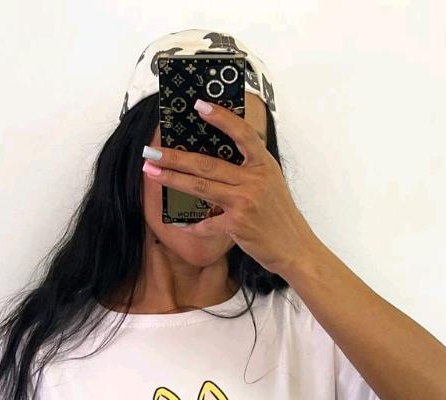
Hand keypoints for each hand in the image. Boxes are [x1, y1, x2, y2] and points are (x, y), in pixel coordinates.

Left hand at [141, 100, 318, 275]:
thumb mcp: (271, 184)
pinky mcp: (238, 225)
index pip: (242, 134)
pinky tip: (179, 224)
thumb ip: (248, 170)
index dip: (221, 118)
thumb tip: (213, 161)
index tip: (199, 105)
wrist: (295, 248)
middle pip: (207, 164)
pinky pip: (207, 223)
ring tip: (151, 171)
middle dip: (175, 156)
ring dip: (172, 178)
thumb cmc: (280, 217)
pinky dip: (192, 225)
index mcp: (264, 165)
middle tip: (150, 151)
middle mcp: (254, 180)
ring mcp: (245, 202)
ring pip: (201, 187)